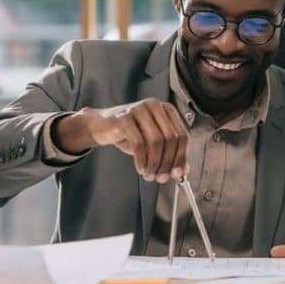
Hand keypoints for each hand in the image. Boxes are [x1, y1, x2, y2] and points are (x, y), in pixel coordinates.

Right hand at [52, 98, 188, 182]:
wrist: (101, 126)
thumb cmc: (129, 134)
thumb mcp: (152, 144)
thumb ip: (169, 155)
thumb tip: (183, 171)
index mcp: (166, 109)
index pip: (182, 135)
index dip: (181, 157)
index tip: (176, 174)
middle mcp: (154, 105)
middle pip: (171, 138)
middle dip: (167, 163)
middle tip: (160, 177)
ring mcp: (139, 109)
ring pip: (156, 141)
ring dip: (154, 163)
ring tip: (149, 174)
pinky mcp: (124, 117)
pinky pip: (139, 143)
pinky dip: (141, 160)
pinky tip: (140, 168)